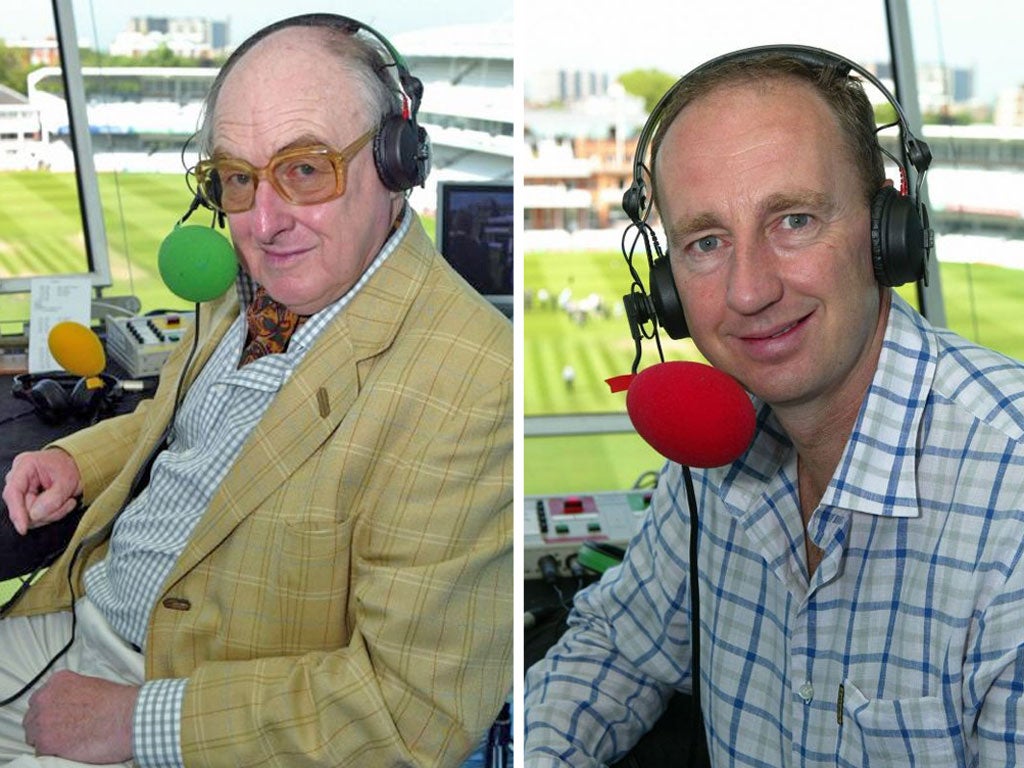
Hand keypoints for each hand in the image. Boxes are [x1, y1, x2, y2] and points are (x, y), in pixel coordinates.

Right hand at [2, 449, 82, 534]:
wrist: (77, 465)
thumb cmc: (71, 467)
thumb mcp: (68, 481)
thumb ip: (53, 498)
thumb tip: (34, 515)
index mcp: (25, 465)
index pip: (13, 492)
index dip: (17, 512)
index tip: (23, 528)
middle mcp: (18, 478)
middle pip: (22, 507)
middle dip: (47, 512)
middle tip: (68, 502)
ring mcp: (22, 490)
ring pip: (30, 515)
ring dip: (53, 513)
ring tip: (68, 501)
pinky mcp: (28, 500)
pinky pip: (36, 516)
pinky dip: (52, 514)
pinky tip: (63, 503)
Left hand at [23, 670, 137, 762]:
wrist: (128, 717)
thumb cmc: (118, 702)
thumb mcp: (93, 684)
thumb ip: (73, 691)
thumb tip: (69, 703)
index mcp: (58, 680)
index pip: (41, 698)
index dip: (51, 710)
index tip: (61, 716)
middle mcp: (45, 697)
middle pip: (33, 716)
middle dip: (46, 724)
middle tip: (64, 730)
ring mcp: (43, 719)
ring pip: (33, 735)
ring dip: (47, 738)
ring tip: (68, 740)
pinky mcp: (46, 742)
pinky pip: (40, 751)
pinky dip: (53, 752)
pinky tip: (69, 749)